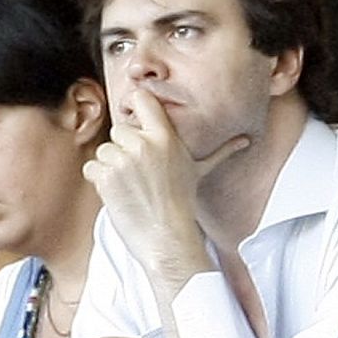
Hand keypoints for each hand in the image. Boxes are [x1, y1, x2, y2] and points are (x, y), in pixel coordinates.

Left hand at [81, 88, 246, 292]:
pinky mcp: (105, 176)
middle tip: (141, 172)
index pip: (141, 99)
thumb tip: (246, 140)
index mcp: (166, 138)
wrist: (167, 237)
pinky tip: (120, 192)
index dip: (136, 107)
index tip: (138, 122)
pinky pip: (92, 167)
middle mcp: (144, 145)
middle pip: (119, 130)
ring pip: (104, 150)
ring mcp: (122, 160)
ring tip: (132, 185)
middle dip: (124, 148)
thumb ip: (221, 151)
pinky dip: (100, 180)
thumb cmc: (184, 203)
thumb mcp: (201, 172)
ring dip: (111, 167)